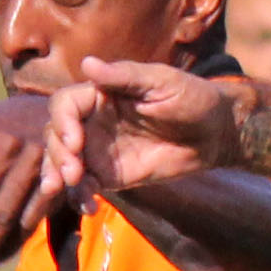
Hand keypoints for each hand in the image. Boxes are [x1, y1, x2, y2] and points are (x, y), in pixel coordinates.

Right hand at [46, 55, 244, 196]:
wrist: (214, 134)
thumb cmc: (192, 98)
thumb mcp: (162, 81)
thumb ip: (125, 75)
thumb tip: (87, 64)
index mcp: (100, 94)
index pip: (65, 105)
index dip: (63, 122)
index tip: (75, 143)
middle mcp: (93, 121)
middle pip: (56, 136)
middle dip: (58, 156)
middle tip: (73, 174)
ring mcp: (99, 150)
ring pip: (64, 163)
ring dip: (59, 178)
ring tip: (72, 191)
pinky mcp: (111, 176)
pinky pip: (85, 187)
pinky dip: (80, 197)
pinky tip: (89, 207)